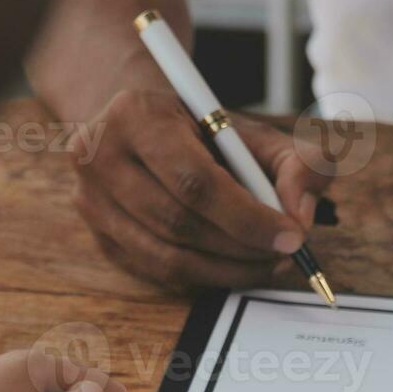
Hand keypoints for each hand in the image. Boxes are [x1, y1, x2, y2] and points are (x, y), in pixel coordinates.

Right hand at [72, 89, 331, 288]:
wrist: (139, 128)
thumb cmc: (200, 130)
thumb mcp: (251, 131)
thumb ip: (294, 161)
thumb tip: (300, 214)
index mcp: (135, 116)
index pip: (194, 181)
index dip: (248, 217)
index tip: (292, 234)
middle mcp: (99, 158)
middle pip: (179, 223)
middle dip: (242, 247)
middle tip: (286, 253)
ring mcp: (91, 202)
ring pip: (167, 258)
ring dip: (227, 269)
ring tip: (267, 261)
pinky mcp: (99, 238)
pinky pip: (159, 272)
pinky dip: (205, 276)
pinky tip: (235, 266)